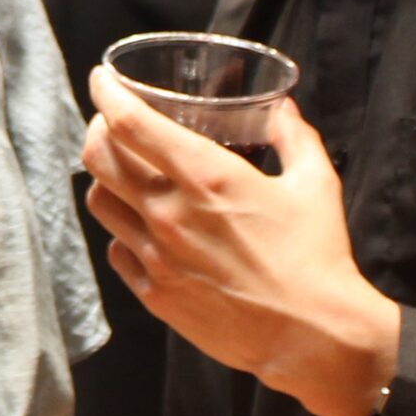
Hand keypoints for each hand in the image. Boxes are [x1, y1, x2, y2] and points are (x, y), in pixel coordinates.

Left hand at [82, 71, 400, 415]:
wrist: (312, 336)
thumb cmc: (317, 257)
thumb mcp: (315, 183)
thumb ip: (294, 137)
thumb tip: (281, 109)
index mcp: (206, 177)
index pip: (129, 123)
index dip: (107, 93)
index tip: (103, 80)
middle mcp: (170, 213)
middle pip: (98, 157)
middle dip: (99, 129)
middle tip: (113, 123)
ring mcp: (156, 256)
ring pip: (99, 202)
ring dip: (106, 179)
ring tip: (124, 172)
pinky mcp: (155, 294)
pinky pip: (117, 250)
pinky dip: (123, 231)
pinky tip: (143, 225)